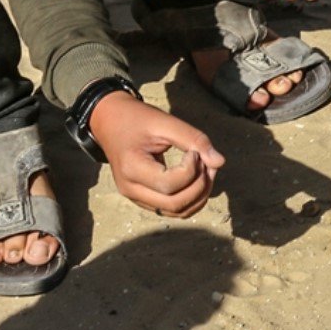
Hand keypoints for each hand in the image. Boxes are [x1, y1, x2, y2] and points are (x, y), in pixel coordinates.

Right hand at [89, 92, 225, 216]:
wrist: (110, 121)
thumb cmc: (136, 119)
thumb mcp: (164, 121)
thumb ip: (193, 139)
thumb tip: (220, 162)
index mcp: (131, 168)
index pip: (170, 184)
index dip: (192, 170)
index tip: (194, 151)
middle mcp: (130, 188)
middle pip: (175, 204)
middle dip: (201, 186)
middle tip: (207, 162)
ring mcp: (135, 196)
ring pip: (177, 211)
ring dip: (199, 195)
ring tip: (206, 170)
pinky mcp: (143, 198)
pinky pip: (172, 208)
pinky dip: (191, 199)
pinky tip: (198, 179)